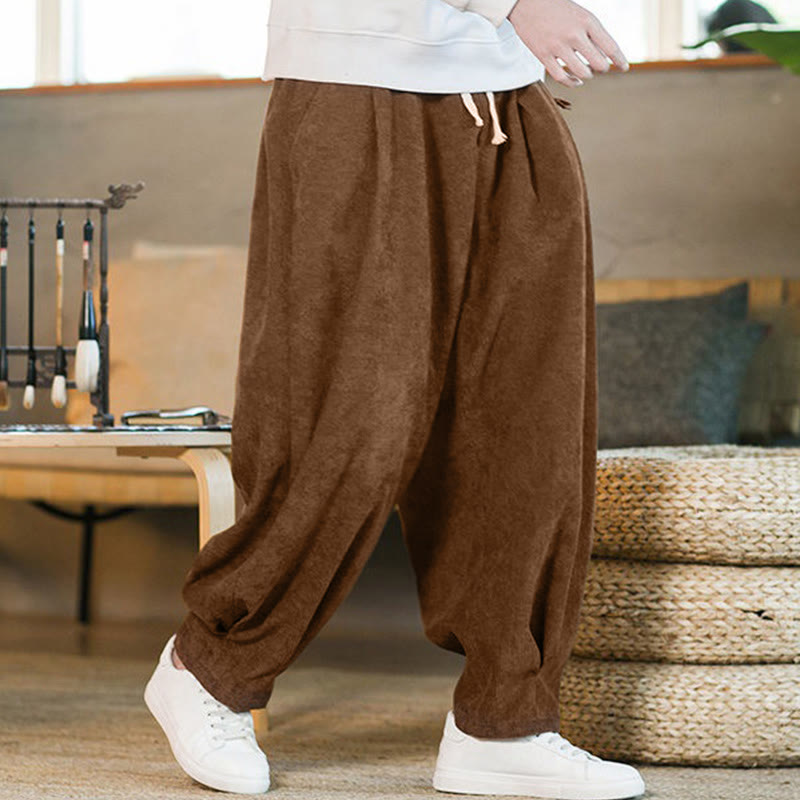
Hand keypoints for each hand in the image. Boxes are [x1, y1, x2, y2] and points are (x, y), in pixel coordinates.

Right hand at [508, 0, 629, 87]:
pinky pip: (561, 77)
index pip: (610, 46)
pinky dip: (571, 82)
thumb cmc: (556, 8)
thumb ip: (592, 34)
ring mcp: (558, 46)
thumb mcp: (580, 14)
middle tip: (600, 68)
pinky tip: (575, 81)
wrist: (527, 2)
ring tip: (586, 73)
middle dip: (602, 68)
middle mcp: (575, 35)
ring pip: (582, 73)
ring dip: (587, 76)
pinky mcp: (543, 55)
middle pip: (599, 64)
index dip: (619, 60)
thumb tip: (606, 56)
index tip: (624, 68)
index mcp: (587, 21)